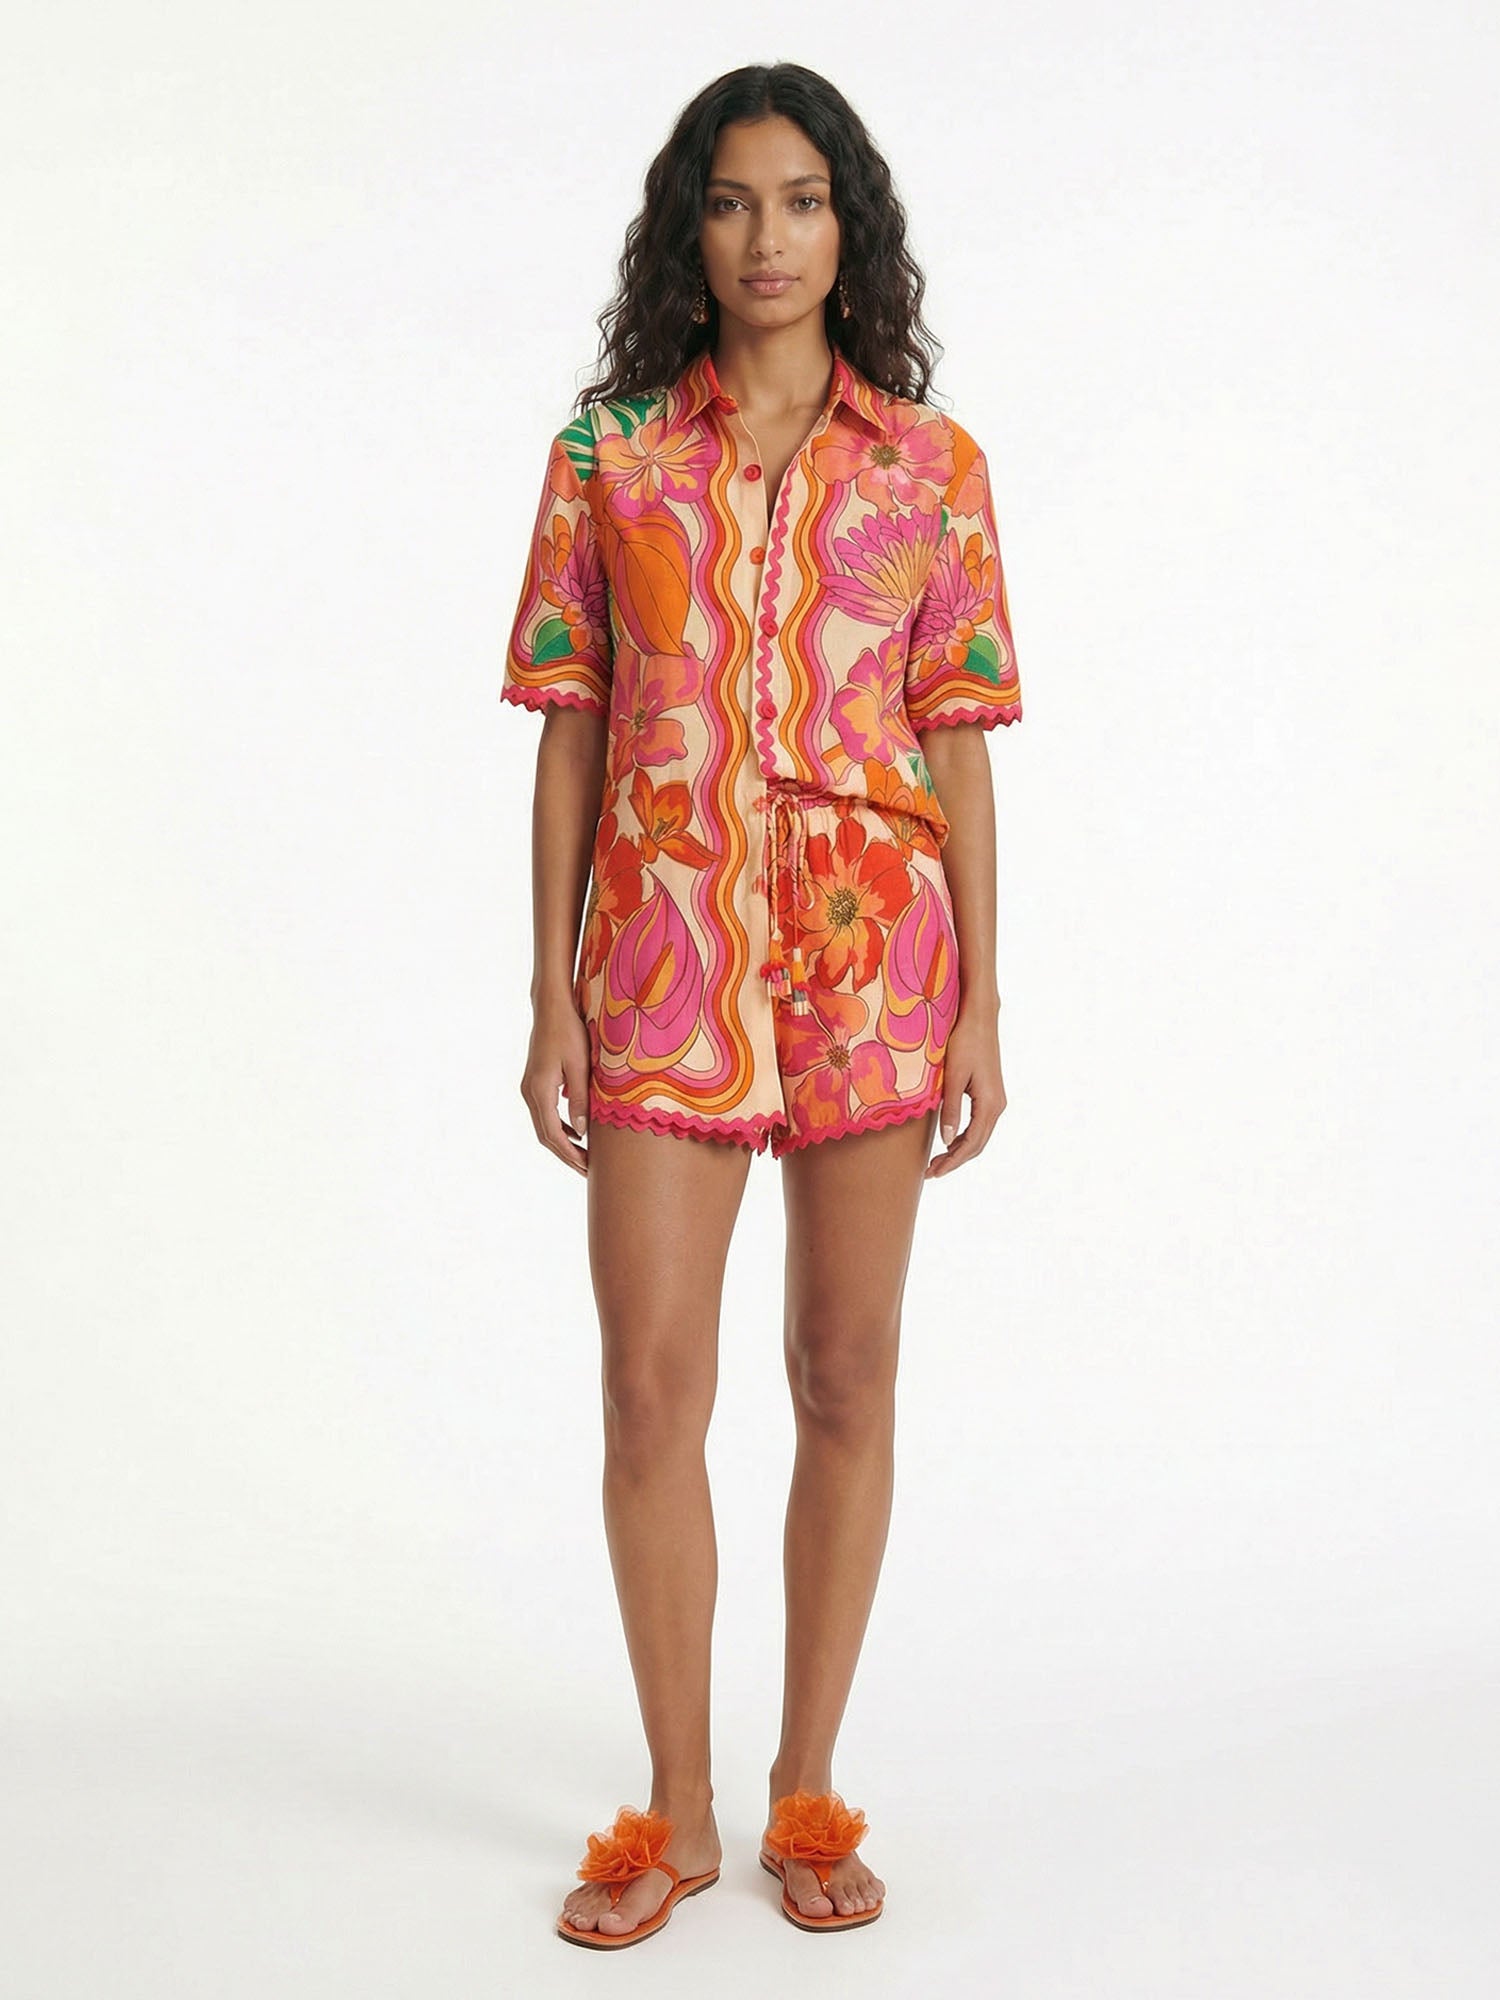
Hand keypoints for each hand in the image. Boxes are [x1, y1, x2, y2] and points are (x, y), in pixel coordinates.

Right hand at [520, 996, 591, 1175]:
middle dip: (566, 1155)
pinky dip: (558, 1127)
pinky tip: (575, 1132)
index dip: (570, 1154)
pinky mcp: (534, 1082)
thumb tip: (582, 1133)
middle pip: (545, 1135)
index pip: (553, 1134)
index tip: (587, 1168)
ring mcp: (529, 1088)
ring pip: (543, 1126)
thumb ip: (580, 1100)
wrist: (551, 1008)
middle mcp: (529, 1092)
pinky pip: (544, 1113)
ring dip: (562, 1143)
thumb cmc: (569, 1032)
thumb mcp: (580, 1066)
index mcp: (540, 1090)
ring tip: (584, 1156)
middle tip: (588, 1170)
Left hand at [924, 1005, 1005, 1178]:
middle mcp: (997, 1106)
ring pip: (979, 1136)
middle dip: (954, 1161)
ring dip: (959, 1151)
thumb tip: (946, 1140)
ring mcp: (996, 1101)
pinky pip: (979, 1124)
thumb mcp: (953, 1077)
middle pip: (977, 1145)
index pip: (971, 1144)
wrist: (980, 1019)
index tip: (932, 1172)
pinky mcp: (990, 1094)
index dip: (952, 1161)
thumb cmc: (964, 1043)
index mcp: (990, 1105)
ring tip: (937, 1161)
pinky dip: (964, 1137)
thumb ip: (950, 1109)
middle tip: (930, 1172)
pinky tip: (949, 1140)